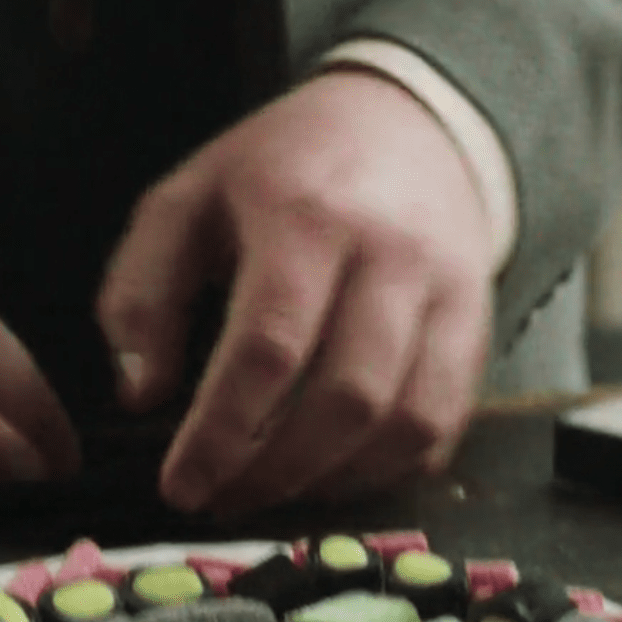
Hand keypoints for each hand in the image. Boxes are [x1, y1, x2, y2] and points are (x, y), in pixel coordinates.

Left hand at [98, 68, 495, 516]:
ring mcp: (447, 290)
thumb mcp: (187, 200)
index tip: (179, 484)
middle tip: (222, 499)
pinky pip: (445, 421)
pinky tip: (335, 472)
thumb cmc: (282, 170)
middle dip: (275, 470)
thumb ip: (142, 291)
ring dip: (333, 479)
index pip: (267, 348)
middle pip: (345, 397)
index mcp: (304, 217)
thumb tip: (141, 394)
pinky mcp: (480, 321)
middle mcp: (389, 255)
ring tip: (273, 491)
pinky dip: (390, 467)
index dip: (221, 432)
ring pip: (406, 420)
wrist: (406, 122)